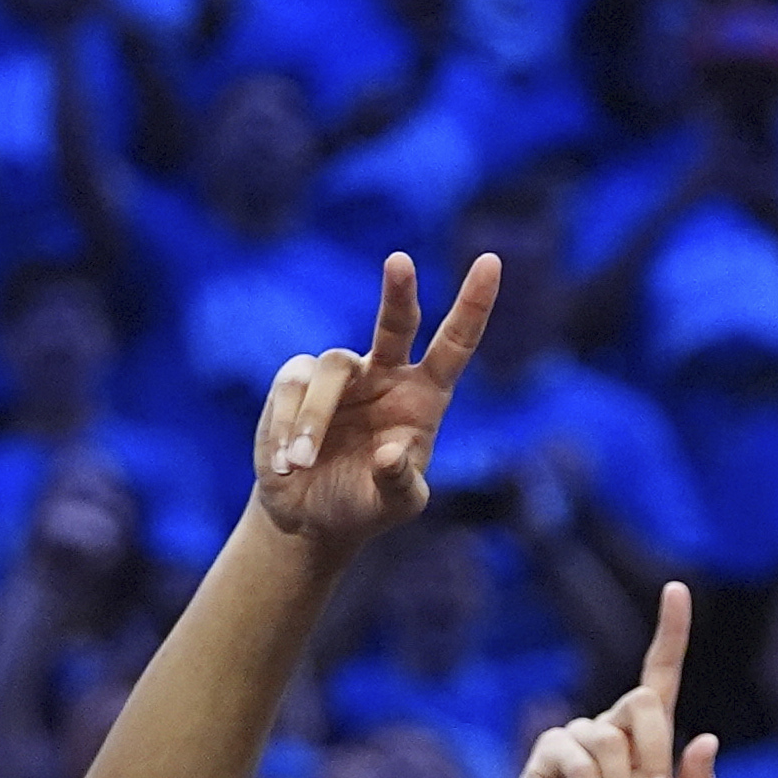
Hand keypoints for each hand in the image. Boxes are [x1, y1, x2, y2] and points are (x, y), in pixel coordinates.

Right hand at [253, 255, 497, 551]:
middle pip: (397, 324)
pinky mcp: (297, 380)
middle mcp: (387, 375)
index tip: (491, 261)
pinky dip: (286, 426)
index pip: (455, 344)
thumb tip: (389, 455)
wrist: (312, 516)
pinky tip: (286, 464)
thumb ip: (399, 482)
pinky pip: (292, 388)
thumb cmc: (366, 505)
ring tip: (302, 464)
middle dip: (399, 293)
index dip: (473, 305)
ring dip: (314, 419)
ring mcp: (343, 374)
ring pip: (332, 370)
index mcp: (425, 397)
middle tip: (400, 261)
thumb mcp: (396, 505)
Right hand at [486, 584, 714, 777]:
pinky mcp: (550, 752)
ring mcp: (579, 737)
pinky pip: (582, 761)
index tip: (676, 590)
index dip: (670, 632)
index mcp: (648, 741)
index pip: (660, 674)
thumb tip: (707, 738)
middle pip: (646, 702)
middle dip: (657, 754)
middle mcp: (613, 728)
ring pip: (614, 741)